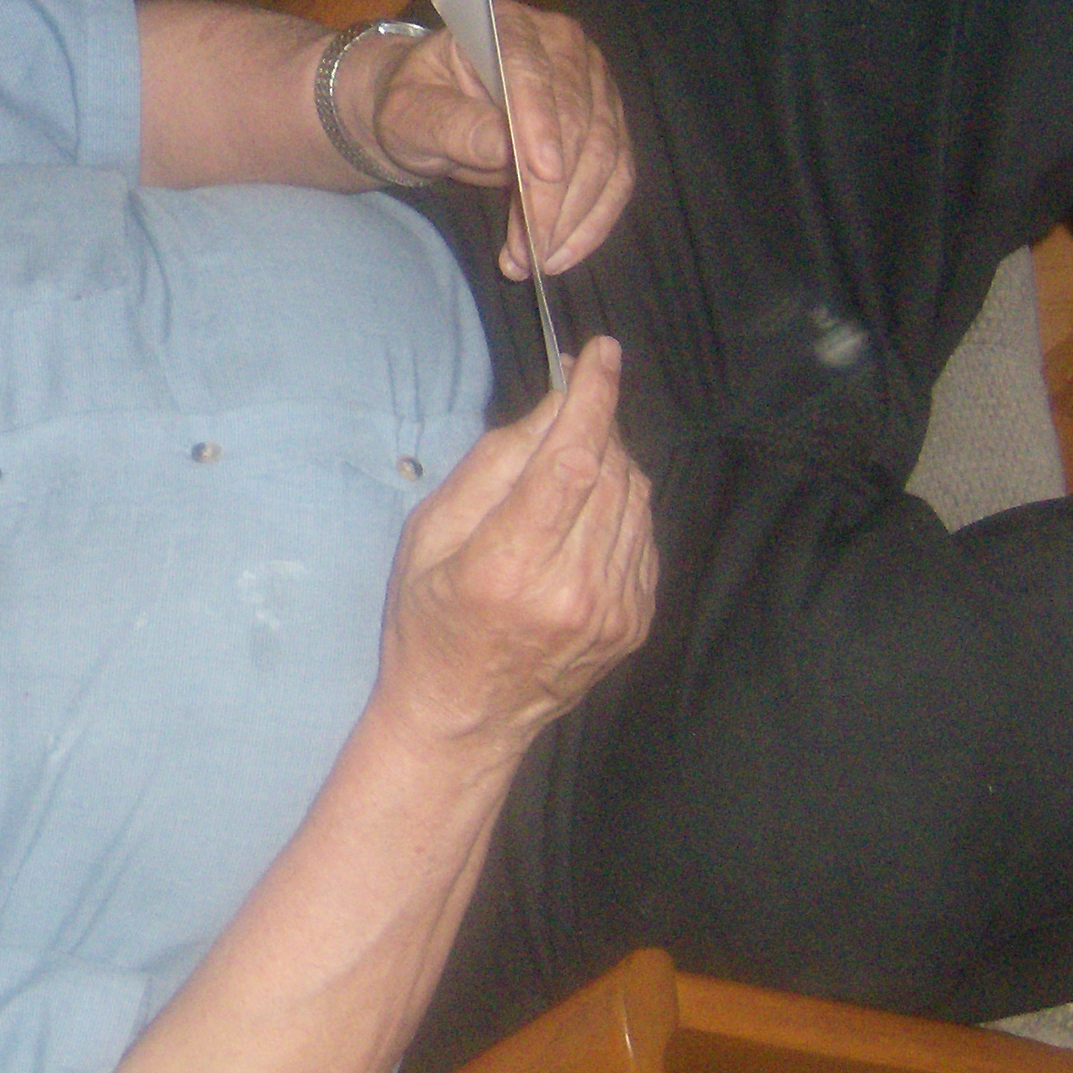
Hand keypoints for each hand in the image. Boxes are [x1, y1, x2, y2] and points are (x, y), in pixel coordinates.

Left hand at [367, 4, 633, 278]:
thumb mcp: (411, 115)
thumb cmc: (417, 105)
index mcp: (509, 28)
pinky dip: (594, 220)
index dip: (541, 124)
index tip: (540, 175)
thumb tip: (505, 150)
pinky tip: (562, 253)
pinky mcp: (607, 124)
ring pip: (605, 154)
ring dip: (574, 216)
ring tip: (533, 260)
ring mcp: (593, 84)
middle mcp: (563, 47)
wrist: (432, 110)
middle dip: (553, 194)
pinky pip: (617, 176)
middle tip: (526, 250)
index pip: (531, 73)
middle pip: (577, 121)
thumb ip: (454, 126)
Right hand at [378, 336, 655, 749]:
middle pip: (611, 471)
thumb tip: (551, 408)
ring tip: (567, 475)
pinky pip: (643, 537)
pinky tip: (582, 524)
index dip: (592, 399)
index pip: (571, 460)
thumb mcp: (429, 537)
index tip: (602, 354)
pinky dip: (620, 511)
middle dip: (595, 428)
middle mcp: (570, 589)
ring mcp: (611, 611)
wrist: (464, 718)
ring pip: (636, 499)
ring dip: (610, 467)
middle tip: (565, 420)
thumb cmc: (430, 622)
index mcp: (507, 565)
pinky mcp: (633, 622)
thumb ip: (492, 467)